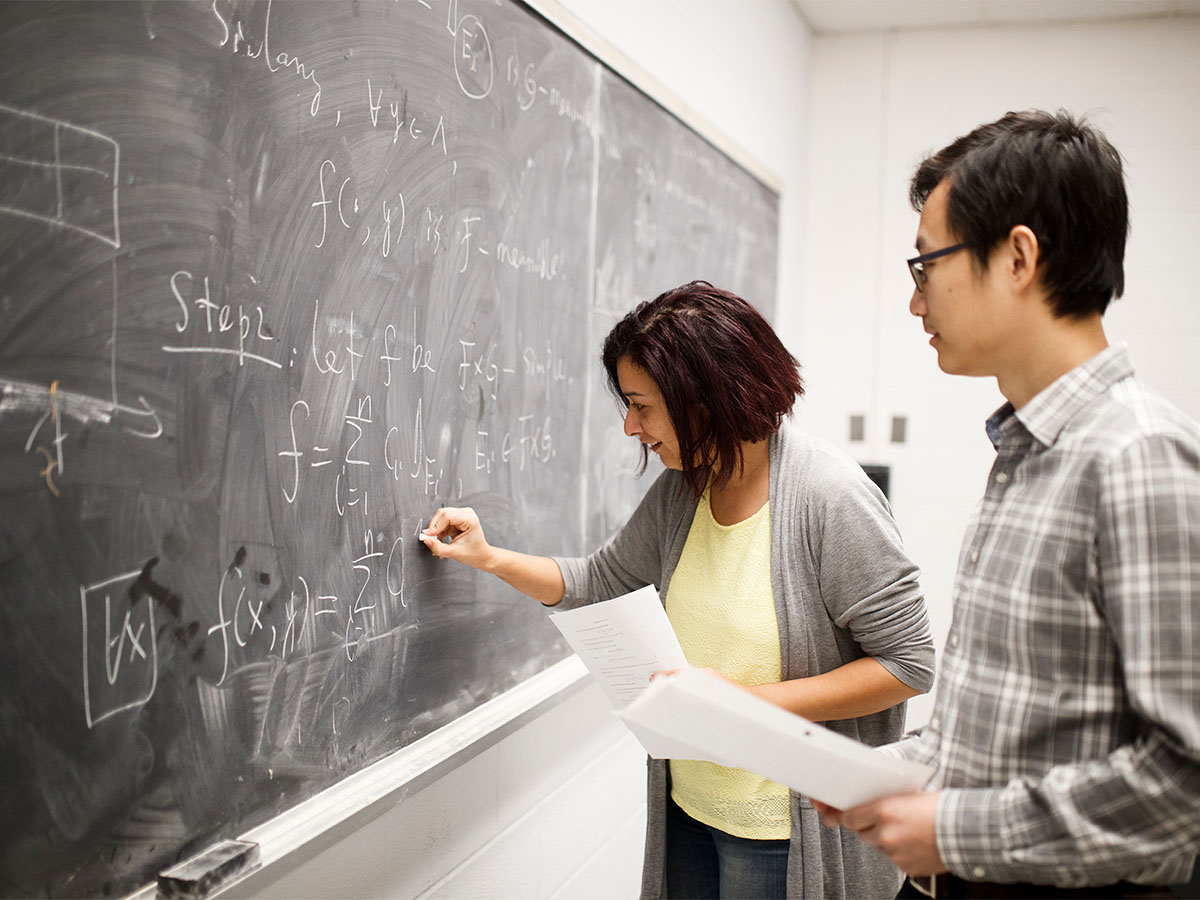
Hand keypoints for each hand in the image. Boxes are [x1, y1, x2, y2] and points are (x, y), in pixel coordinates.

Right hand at [420, 507, 493, 569]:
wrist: (481, 556)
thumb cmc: (473, 554)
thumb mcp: (454, 553)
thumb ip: (438, 548)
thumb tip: (426, 540)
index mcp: (470, 519)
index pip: (447, 516)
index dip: (435, 526)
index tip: (428, 536)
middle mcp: (466, 514)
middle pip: (442, 514)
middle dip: (434, 528)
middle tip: (430, 540)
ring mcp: (462, 515)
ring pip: (441, 518)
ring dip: (436, 531)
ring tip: (437, 543)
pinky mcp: (457, 519)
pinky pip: (442, 522)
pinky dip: (439, 532)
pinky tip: (439, 541)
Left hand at [816, 792, 946, 876]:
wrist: (966, 830)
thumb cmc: (943, 807)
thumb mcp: (908, 794)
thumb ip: (884, 801)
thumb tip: (868, 802)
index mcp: (885, 810)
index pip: (849, 816)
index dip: (845, 815)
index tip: (840, 814)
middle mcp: (887, 833)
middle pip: (860, 832)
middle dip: (867, 825)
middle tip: (880, 819)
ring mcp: (895, 853)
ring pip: (877, 845)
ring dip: (883, 838)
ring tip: (903, 829)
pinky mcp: (905, 867)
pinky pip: (893, 859)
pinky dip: (898, 851)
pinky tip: (912, 841)